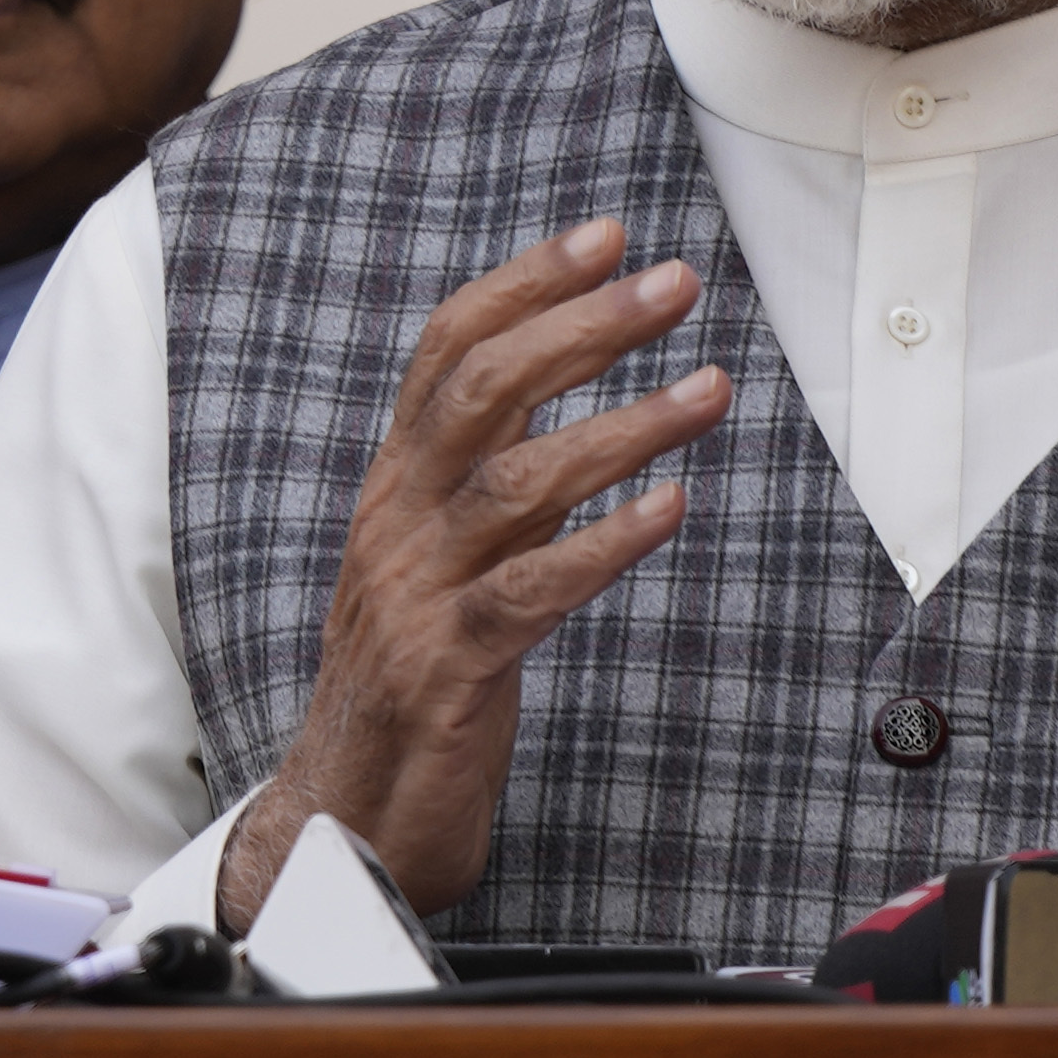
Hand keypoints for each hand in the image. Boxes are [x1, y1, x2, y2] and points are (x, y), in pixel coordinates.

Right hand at [219, 223, 733, 925]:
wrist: (348, 820)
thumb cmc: (416, 684)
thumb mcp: (443, 563)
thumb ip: (489, 483)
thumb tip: (570, 396)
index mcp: (395, 487)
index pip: (448, 352)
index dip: (524, 285)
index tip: (606, 237)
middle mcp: (396, 524)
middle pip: (482, 392)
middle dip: (583, 328)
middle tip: (674, 286)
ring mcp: (414, 596)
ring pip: (517, 482)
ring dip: (622, 426)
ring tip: (708, 391)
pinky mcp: (445, 671)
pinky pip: (531, 591)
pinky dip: (605, 544)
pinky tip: (670, 508)